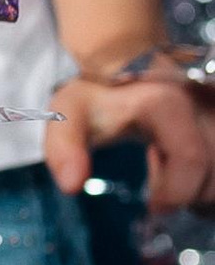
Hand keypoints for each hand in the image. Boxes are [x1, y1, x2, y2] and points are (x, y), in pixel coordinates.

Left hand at [45, 59, 214, 214]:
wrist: (125, 57)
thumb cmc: (99, 90)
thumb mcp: (71, 113)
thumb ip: (65, 146)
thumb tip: (72, 185)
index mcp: (167, 104)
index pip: (191, 159)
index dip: (176, 192)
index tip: (153, 206)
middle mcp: (201, 104)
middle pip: (214, 171)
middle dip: (190, 192)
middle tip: (162, 188)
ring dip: (203, 184)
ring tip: (174, 174)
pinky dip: (210, 172)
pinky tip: (188, 167)